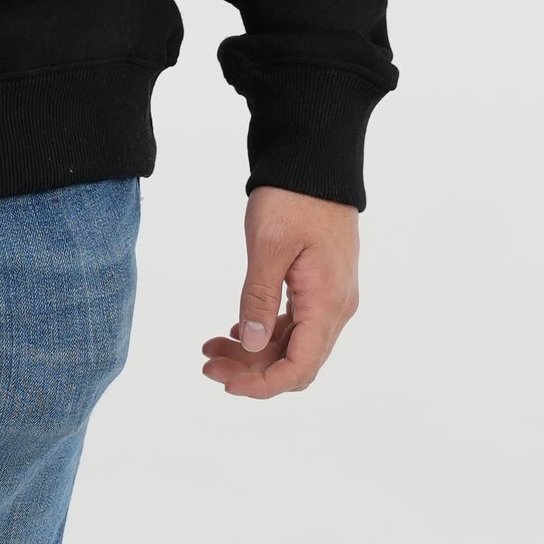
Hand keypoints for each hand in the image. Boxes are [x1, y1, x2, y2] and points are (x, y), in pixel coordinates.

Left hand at [200, 186, 358, 396]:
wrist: (315, 158)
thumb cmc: (292, 196)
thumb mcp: (268, 245)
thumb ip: (260, 298)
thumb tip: (253, 345)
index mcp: (327, 302)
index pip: (300, 367)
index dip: (263, 385)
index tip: (225, 383)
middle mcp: (336, 307)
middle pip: (296, 361)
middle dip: (252, 371)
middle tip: (207, 362)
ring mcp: (331, 296)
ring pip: (294, 344)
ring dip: (256, 352)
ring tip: (212, 347)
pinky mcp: (321, 284)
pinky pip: (296, 323)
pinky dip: (267, 331)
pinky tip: (237, 329)